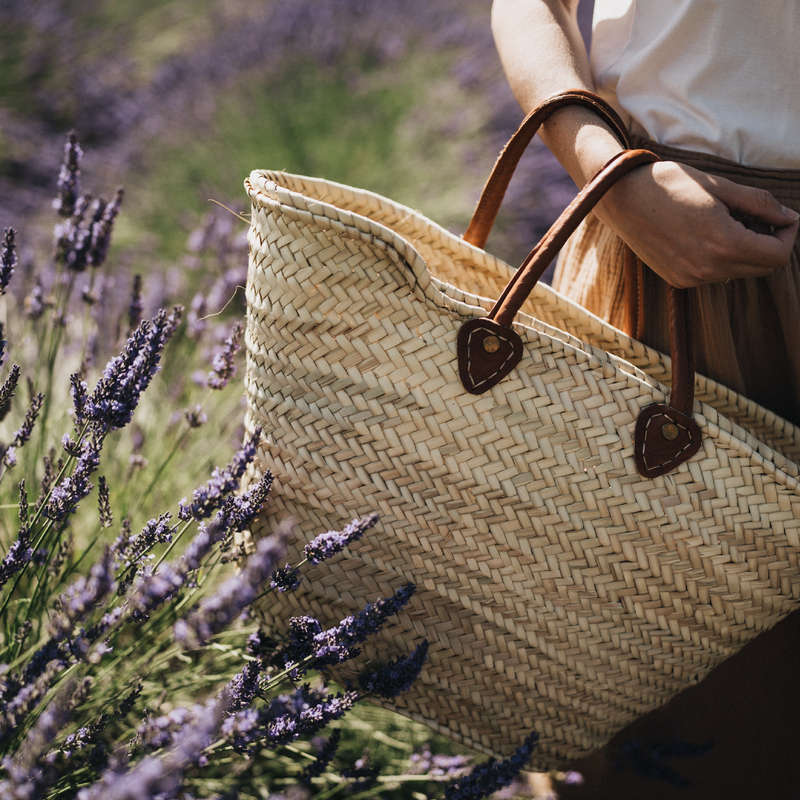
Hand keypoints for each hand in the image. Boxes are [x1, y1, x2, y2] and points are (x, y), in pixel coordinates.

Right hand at [594, 160, 799, 287]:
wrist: (622, 198)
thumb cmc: (670, 184)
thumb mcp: (720, 186)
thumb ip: (759, 204)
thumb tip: (789, 217)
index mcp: (724, 243)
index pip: (777, 256)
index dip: (787, 236)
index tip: (781, 218)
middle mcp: (708, 268)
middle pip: (761, 269)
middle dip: (768, 244)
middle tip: (758, 218)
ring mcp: (691, 277)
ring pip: (738, 273)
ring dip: (744, 251)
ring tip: (728, 223)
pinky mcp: (677, 279)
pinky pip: (714, 275)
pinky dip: (721, 259)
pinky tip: (706, 235)